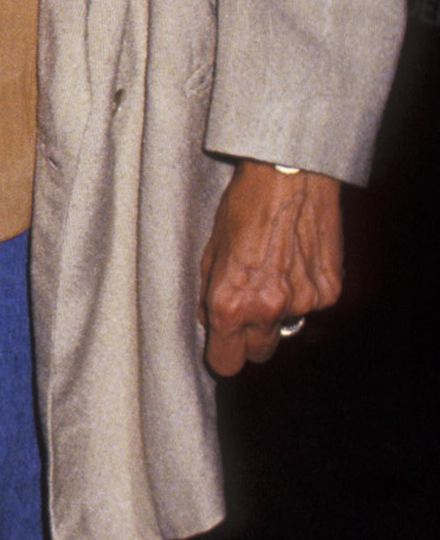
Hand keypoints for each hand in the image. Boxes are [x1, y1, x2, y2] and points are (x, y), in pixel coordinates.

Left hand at [198, 160, 342, 375]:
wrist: (290, 176)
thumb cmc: (244, 205)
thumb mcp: (211, 248)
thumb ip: (209, 291)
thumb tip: (210, 319)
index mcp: (230, 304)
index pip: (227, 363)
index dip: (224, 354)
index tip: (224, 344)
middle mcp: (267, 310)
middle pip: (259, 352)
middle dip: (252, 336)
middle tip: (249, 304)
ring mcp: (303, 302)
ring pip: (289, 327)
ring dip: (281, 310)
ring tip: (276, 268)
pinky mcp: (330, 290)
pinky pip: (314, 305)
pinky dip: (306, 289)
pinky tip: (298, 258)